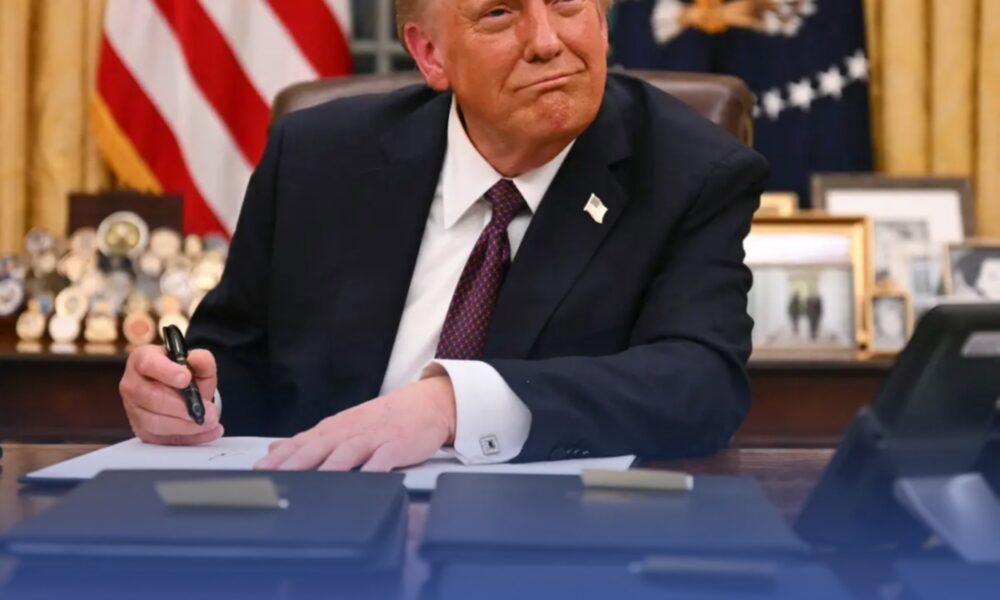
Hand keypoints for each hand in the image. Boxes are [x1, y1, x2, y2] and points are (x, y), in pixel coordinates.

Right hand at [119, 344, 222, 444]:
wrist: (179, 391)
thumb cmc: (183, 374)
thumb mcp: (196, 363)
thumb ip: (201, 359)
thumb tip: (197, 359)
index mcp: (141, 360)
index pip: (148, 364)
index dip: (166, 372)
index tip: (186, 379)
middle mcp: (132, 384)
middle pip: (152, 398)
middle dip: (183, 407)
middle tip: (209, 411)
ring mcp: (134, 409)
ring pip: (155, 422)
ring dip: (186, 426)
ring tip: (210, 422)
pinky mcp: (142, 430)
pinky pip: (162, 439)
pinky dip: (188, 438)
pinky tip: (206, 433)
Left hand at [254, 376, 456, 471]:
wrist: (425, 404)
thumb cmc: (382, 419)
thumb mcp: (342, 425)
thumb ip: (308, 441)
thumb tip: (274, 450)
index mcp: (333, 429)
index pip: (299, 444)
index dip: (278, 460)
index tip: (258, 474)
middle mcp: (348, 432)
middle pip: (317, 449)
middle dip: (294, 464)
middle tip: (274, 480)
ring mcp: (372, 439)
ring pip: (346, 453)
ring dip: (327, 468)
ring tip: (312, 484)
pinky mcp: (396, 446)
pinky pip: (382, 460)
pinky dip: (372, 471)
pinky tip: (363, 481)